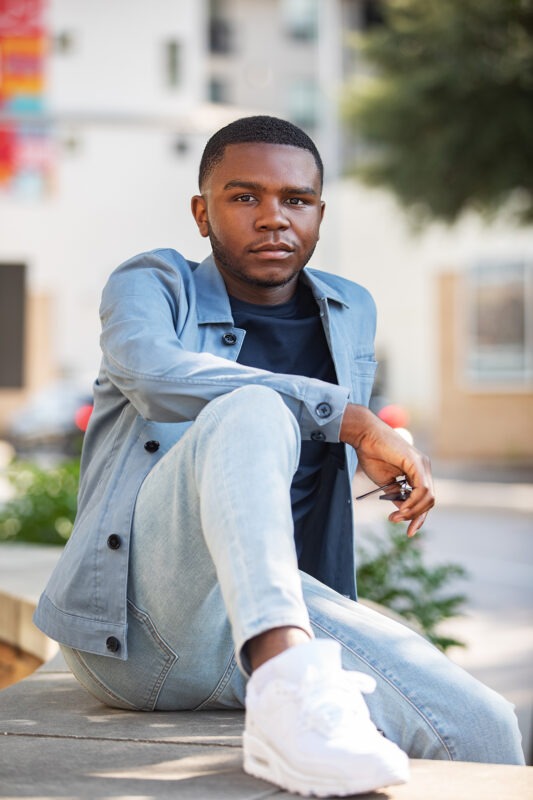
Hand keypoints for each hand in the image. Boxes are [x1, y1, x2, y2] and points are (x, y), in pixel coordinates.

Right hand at [340, 403, 434, 536]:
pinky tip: (401, 509)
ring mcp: (422, 465)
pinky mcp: (417, 463)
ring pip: (428, 498)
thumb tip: (404, 513)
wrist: (364, 437)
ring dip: (412, 512)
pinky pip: (422, 489)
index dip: (418, 517)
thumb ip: (397, 496)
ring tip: (395, 517)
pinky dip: (413, 502)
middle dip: (416, 517)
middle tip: (395, 521)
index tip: (409, 532)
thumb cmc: (372, 455)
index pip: (425, 500)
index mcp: (418, 473)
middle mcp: (424, 468)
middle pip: (429, 501)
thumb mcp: (386, 483)